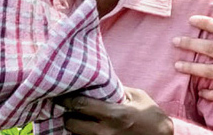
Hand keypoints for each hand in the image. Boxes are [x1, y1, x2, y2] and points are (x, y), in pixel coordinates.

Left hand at [58, 88, 172, 134]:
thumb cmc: (151, 115)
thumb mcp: (137, 97)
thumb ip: (116, 90)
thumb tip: (98, 82)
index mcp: (115, 115)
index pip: (81, 106)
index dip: (68, 99)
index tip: (61, 93)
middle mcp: (105, 132)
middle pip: (71, 124)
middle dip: (68, 115)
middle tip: (68, 107)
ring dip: (73, 127)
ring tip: (75, 117)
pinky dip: (81, 134)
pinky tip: (84, 127)